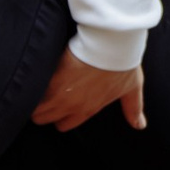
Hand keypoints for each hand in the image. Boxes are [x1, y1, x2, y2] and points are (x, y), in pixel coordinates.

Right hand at [31, 51, 145, 132]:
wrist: (111, 43)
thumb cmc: (123, 63)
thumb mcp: (131, 88)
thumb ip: (133, 109)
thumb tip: (140, 126)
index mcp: (87, 109)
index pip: (63, 126)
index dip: (60, 117)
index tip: (60, 105)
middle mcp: (70, 105)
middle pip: (42, 118)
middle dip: (42, 109)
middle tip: (45, 94)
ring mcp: (57, 92)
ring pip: (33, 107)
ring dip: (32, 98)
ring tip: (35, 86)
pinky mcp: (49, 76)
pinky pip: (30, 88)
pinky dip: (29, 82)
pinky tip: (32, 75)